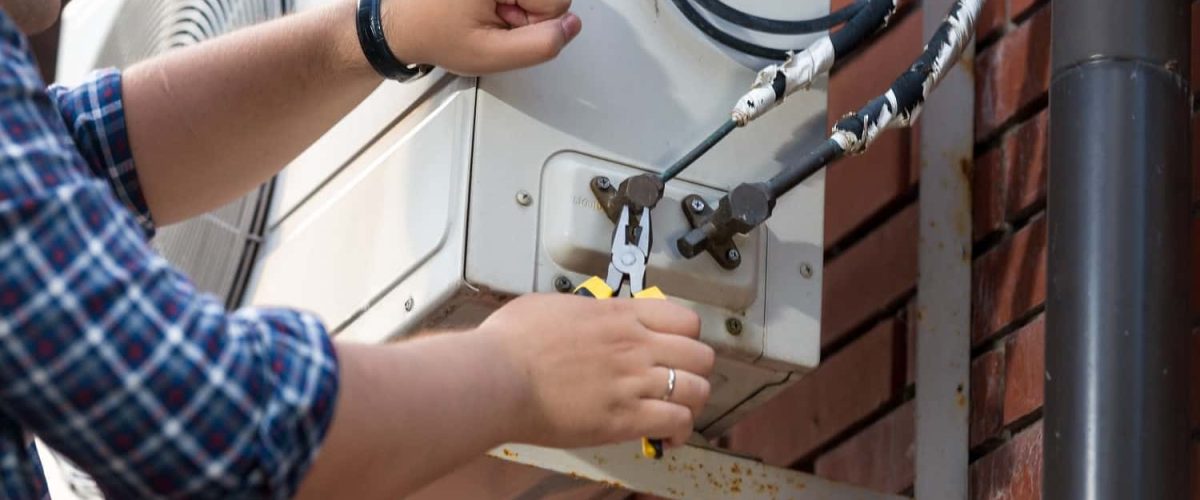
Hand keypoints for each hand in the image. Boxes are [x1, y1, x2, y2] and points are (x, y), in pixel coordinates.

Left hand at [382, 0, 582, 74]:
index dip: (533, 21)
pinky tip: (485, 1)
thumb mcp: (490, 55)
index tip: (502, 23)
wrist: (399, 21)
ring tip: (483, 7)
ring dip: (515, 0)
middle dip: (525, 7)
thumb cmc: (434, 33)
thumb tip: (571, 26)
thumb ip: (540, 45)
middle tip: (491, 16)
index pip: (558, 0)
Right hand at [477, 294, 714, 449]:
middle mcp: (635, 345)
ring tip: (678, 411)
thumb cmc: (510, 342)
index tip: (677, 347)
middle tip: (680, 380)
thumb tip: (585, 315)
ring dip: (691, 402)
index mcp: (619, 315)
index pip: (685, 318)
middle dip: (695, 370)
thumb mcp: (553, 306)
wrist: (496, 376)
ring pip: (697, 389)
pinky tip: (669, 437)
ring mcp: (633, 382)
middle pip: (700, 354)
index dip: (687, 336)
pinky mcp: (624, 418)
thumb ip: (583, 311)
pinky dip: (680, 431)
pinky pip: (677, 422)